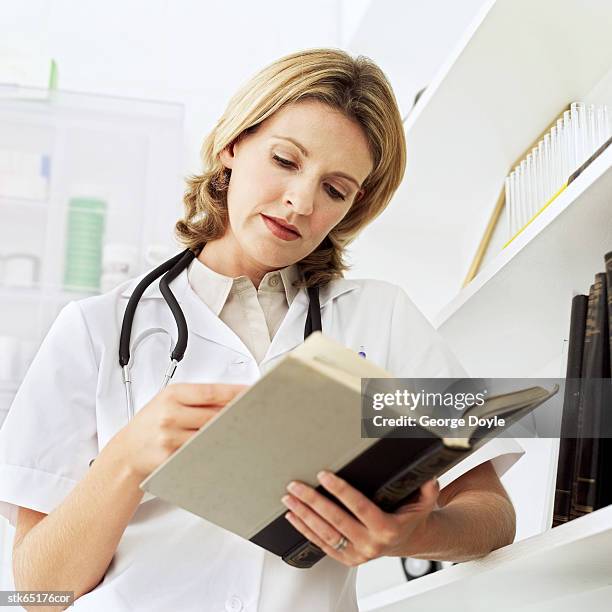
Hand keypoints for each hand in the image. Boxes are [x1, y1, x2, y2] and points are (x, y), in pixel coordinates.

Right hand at [112, 383, 248, 479]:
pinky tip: (222, 448)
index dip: (235, 393)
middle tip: (253, 414)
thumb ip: (198, 398)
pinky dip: (214, 450)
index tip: (251, 393)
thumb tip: (233, 397)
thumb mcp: (168, 400)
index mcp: (172, 395)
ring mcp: (170, 438)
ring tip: (241, 431)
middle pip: (214, 415)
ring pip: (210, 436)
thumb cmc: (151, 422)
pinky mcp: (171, 459)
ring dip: (227, 434)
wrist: (127, 451)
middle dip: (235, 414)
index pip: (211, 392)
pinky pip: (200, 454)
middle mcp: (170, 415)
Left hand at [281, 471, 439, 566]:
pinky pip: (321, 544)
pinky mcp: (346, 559)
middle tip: (297, 486)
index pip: (359, 506)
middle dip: (313, 501)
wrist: (407, 542)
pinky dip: (304, 530)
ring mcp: (357, 554)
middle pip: (336, 520)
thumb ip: (427, 489)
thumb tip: (429, 477)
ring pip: (325, 534)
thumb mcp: (423, 503)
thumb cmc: (409, 517)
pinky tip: (293, 516)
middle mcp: (370, 544)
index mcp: (387, 529)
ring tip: (289, 498)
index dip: (340, 490)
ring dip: (304, 515)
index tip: (324, 475)